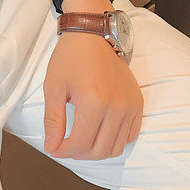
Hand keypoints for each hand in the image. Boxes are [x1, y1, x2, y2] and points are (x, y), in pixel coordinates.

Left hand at [42, 28, 142, 158]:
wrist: (92, 36)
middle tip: (64, 145)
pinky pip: (130, 136)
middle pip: (100, 151)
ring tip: (79, 140)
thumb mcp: (53, 86)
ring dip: (96, 151)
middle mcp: (117, 107)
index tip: (53, 148)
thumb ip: (53, 120)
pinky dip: (114, 141)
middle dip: (78, 154)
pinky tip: (98, 132)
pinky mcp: (138, 104)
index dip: (64, 151)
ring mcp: (131, 106)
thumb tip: (51, 147)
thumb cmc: (70, 57)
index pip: (81, 144)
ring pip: (116, 148)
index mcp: (94, 102)